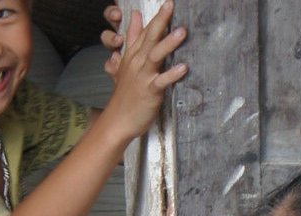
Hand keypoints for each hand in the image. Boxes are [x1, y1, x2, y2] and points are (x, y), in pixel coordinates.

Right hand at [99, 2, 187, 142]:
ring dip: (168, 44)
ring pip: (155, 55)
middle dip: (161, 21)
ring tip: (182, 32)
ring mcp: (143, 76)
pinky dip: (172, 75)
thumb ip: (132, 38)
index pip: (144, 31)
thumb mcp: (126, 62)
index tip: (167, 3)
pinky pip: (161, 81)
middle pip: (150, 37)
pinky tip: (183, 68)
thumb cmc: (125, 95)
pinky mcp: (149, 92)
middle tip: (171, 6)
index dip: (156, 17)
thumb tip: (135, 16)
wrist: (117, 120)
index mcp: (133, 55)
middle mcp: (137, 62)